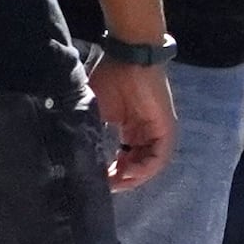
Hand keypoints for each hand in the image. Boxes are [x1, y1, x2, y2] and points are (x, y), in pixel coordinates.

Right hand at [97, 57, 176, 189]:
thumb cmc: (109, 78)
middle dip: (122, 179)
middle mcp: (145, 133)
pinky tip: (129, 174)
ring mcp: (157, 131)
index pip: (125, 158)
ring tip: (116, 183)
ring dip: (133, 178)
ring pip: (149, 165)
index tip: (96, 179)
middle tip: (105, 186)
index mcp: (130, 128)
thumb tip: (77, 154)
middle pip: (137, 165)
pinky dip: (145, 170)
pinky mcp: (166, 128)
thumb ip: (90, 131)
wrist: (128, 58)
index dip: (112, 172)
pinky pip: (159, 157)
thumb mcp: (95, 110)